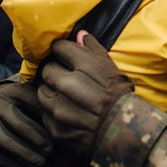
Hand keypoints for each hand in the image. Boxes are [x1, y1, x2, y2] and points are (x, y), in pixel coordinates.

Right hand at [0, 80, 53, 166]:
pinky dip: (13, 164)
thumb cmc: (21, 102)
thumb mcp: (31, 94)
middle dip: (38, 142)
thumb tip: (66, 114)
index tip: (59, 138)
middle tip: (52, 153)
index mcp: (11, 92)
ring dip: (27, 156)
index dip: (46, 125)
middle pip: (20, 127)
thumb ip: (45, 101)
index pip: (32, 108)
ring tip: (43, 164)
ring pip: (7, 143)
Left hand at [38, 31, 133, 159]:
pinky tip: (68, 112)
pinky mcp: (54, 126)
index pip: (59, 47)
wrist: (123, 131)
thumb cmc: (121, 97)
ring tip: (66, 96)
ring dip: (51, 91)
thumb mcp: (112, 68)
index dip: (62, 50)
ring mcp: (58, 106)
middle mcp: (66, 83)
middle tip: (67, 78)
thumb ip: (93, 50)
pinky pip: (46, 113)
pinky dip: (54, 111)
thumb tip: (80, 34)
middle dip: (55, 71)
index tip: (64, 55)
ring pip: (43, 90)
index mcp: (83, 66)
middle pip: (48, 69)